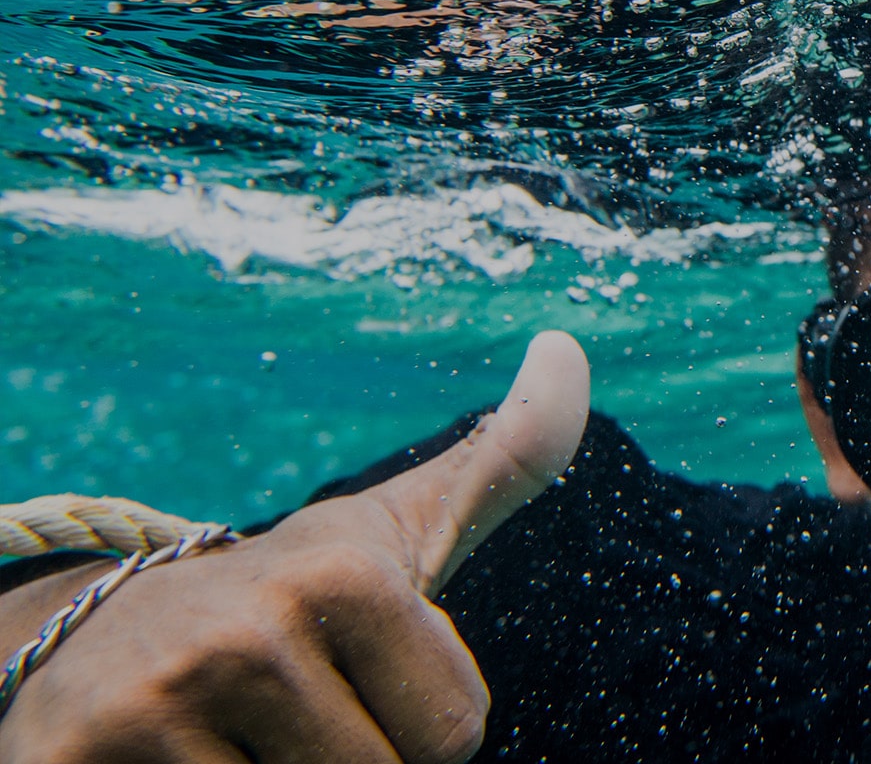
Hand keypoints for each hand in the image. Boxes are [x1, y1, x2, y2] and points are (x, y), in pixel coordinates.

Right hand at [0, 330, 590, 763]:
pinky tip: (183, 762)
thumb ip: (510, 458)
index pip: (455, 736)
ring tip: (240, 739)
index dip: (418, 725)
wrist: (101, 636)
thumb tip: (568, 349)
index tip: (357, 674)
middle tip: (293, 714)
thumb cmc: (291, 594)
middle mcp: (246, 635)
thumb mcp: (402, 528)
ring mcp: (157, 706)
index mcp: (343, 576)